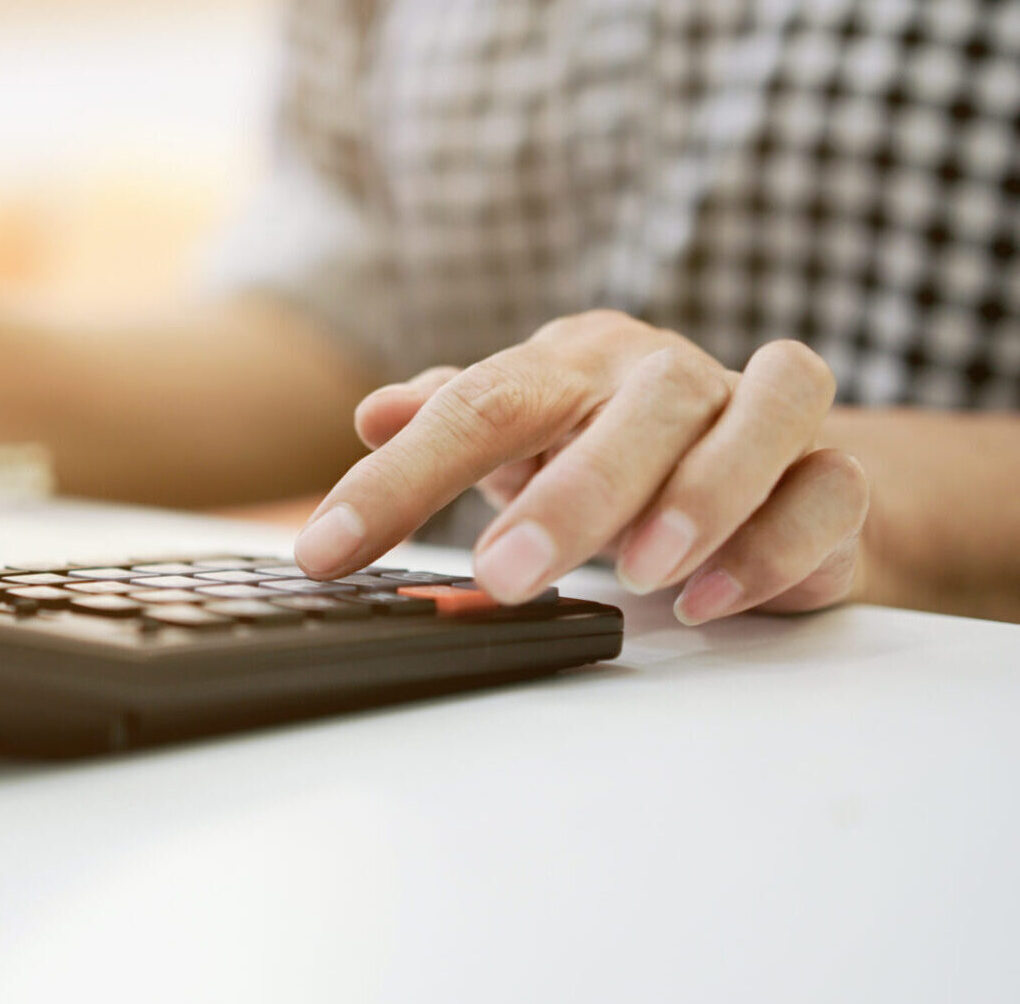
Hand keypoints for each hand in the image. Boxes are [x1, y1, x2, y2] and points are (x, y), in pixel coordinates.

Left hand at [293, 311, 870, 624]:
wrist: (764, 463)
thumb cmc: (613, 449)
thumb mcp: (522, 437)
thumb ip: (450, 423)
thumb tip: (373, 412)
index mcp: (573, 364)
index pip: (479, 404)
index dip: (395, 480)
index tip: (327, 551)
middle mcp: (667, 376)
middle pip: (631, 408)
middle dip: (569, 495)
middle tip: (504, 576)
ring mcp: (759, 414)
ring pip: (757, 417)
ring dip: (699, 496)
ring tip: (640, 573)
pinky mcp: (833, 474)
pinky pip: (829, 490)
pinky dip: (777, 543)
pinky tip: (713, 596)